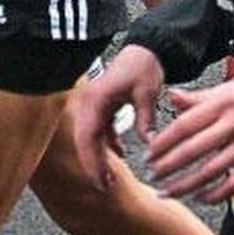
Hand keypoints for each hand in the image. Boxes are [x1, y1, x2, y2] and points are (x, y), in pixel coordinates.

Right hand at [73, 45, 165, 191]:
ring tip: (110, 178)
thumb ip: (145, 117)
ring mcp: (94, 106)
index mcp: (95, 101)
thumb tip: (148, 143)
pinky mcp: (103, 107)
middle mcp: (89, 104)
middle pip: (85, 142)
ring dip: (99, 156)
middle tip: (104, 186)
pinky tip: (119, 154)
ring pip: (91, 137)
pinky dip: (107, 144)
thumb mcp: (147, 92)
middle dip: (93, 165)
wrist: (146, 48)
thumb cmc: (144, 64)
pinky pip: (100, 130)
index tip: (99, 181)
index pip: (87, 138)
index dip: (91, 162)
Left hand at [146, 76, 233, 202]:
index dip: (164, 142)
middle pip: (194, 150)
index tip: (149, 152)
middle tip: (152, 175)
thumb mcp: (231, 87)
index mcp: (224, 103)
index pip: (186, 125)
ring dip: (185, 185)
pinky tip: (200, 198)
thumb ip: (200, 97)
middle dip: (168, 166)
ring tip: (167, 192)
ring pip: (211, 171)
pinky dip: (216, 194)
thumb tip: (172, 97)